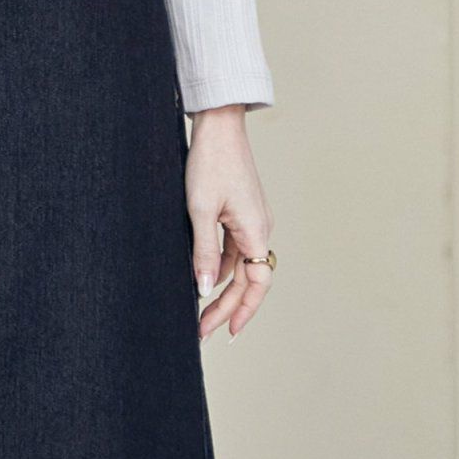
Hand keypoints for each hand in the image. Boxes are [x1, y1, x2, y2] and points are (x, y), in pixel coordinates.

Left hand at [186, 106, 273, 341]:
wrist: (218, 127)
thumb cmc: (210, 163)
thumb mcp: (199, 211)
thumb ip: (202, 252)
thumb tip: (204, 289)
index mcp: (255, 230)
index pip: (257, 282)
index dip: (245, 310)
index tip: (229, 331)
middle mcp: (259, 228)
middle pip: (246, 280)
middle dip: (226, 307)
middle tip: (204, 332)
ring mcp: (250, 221)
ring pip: (239, 267)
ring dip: (222, 290)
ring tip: (200, 313)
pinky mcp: (240, 214)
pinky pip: (232, 250)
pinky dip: (218, 268)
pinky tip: (201, 280)